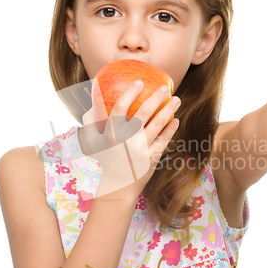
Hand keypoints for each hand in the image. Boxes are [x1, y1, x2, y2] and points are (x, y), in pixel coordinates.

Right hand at [81, 82, 180, 197]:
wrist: (119, 185)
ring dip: (168, 110)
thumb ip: (89, 122)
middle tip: (165, 88)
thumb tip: (92, 103)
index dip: (130, 93)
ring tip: (176, 99)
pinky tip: (175, 120)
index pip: (120, 107)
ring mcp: (140, 149)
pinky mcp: (151, 157)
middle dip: (156, 97)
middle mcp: (126, 139)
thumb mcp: (92, 142)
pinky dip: (171, 129)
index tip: (140, 82)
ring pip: (157, 124)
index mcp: (111, 133)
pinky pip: (164, 139)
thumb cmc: (107, 159)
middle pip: (143, 112)